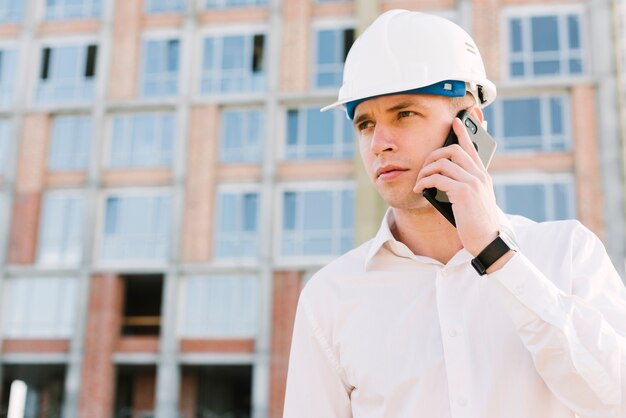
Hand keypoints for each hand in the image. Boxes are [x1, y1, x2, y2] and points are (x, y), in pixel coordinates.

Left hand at [413, 117, 500, 255]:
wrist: (488, 241)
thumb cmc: (477, 224)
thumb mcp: (474, 201)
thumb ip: (465, 187)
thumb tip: (444, 180)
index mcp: (483, 176)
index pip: (472, 149)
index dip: (462, 134)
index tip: (455, 122)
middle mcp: (479, 175)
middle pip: (453, 150)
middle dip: (433, 155)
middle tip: (423, 167)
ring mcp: (472, 182)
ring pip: (443, 163)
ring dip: (426, 170)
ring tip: (419, 181)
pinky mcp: (463, 192)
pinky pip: (438, 178)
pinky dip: (425, 182)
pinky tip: (419, 189)